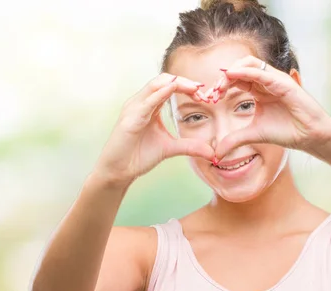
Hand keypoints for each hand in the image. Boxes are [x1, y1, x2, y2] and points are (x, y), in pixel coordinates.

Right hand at [94, 73, 214, 185]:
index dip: (187, 87)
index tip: (205, 95)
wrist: (119, 171)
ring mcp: (134, 108)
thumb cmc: (138, 156)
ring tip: (195, 88)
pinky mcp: (130, 118)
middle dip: (185, 82)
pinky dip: (161, 93)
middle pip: (163, 80)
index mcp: (149, 106)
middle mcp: (140, 102)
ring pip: (155, 85)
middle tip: (203, 90)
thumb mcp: (170, 148)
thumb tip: (212, 152)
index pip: (169, 86)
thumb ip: (190, 146)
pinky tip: (173, 89)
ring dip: (177, 84)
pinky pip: (147, 101)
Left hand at [211, 56, 330, 160]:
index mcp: (258, 89)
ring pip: (249, 63)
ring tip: (221, 85)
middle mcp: (266, 81)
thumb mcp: (253, 135)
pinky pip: (262, 72)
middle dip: (224, 77)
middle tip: (213, 92)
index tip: (210, 98)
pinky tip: (233, 77)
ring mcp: (275, 80)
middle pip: (239, 66)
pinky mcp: (284, 83)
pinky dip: (246, 72)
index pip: (236, 78)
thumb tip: (216, 154)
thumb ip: (234, 140)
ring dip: (232, 72)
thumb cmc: (286, 132)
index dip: (221, 85)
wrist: (309, 137)